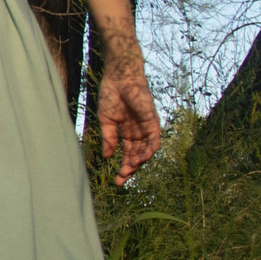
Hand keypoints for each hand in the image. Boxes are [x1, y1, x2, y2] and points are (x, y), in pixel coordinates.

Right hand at [97, 44, 161, 182]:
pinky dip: (148, 150)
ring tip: (128, 170)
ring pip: (146, 151)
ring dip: (138, 162)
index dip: (123, 168)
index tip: (117, 181)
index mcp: (127, 133)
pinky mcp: (153, 121)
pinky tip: (140, 159)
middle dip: (130, 169)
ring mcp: (146, 127)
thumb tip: (107, 156)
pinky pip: (154, 140)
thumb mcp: (106, 121)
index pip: (127, 155)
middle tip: (121, 180)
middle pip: (137, 156)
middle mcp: (138, 132)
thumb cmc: (111, 95)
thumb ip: (109, 138)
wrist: (119, 78)